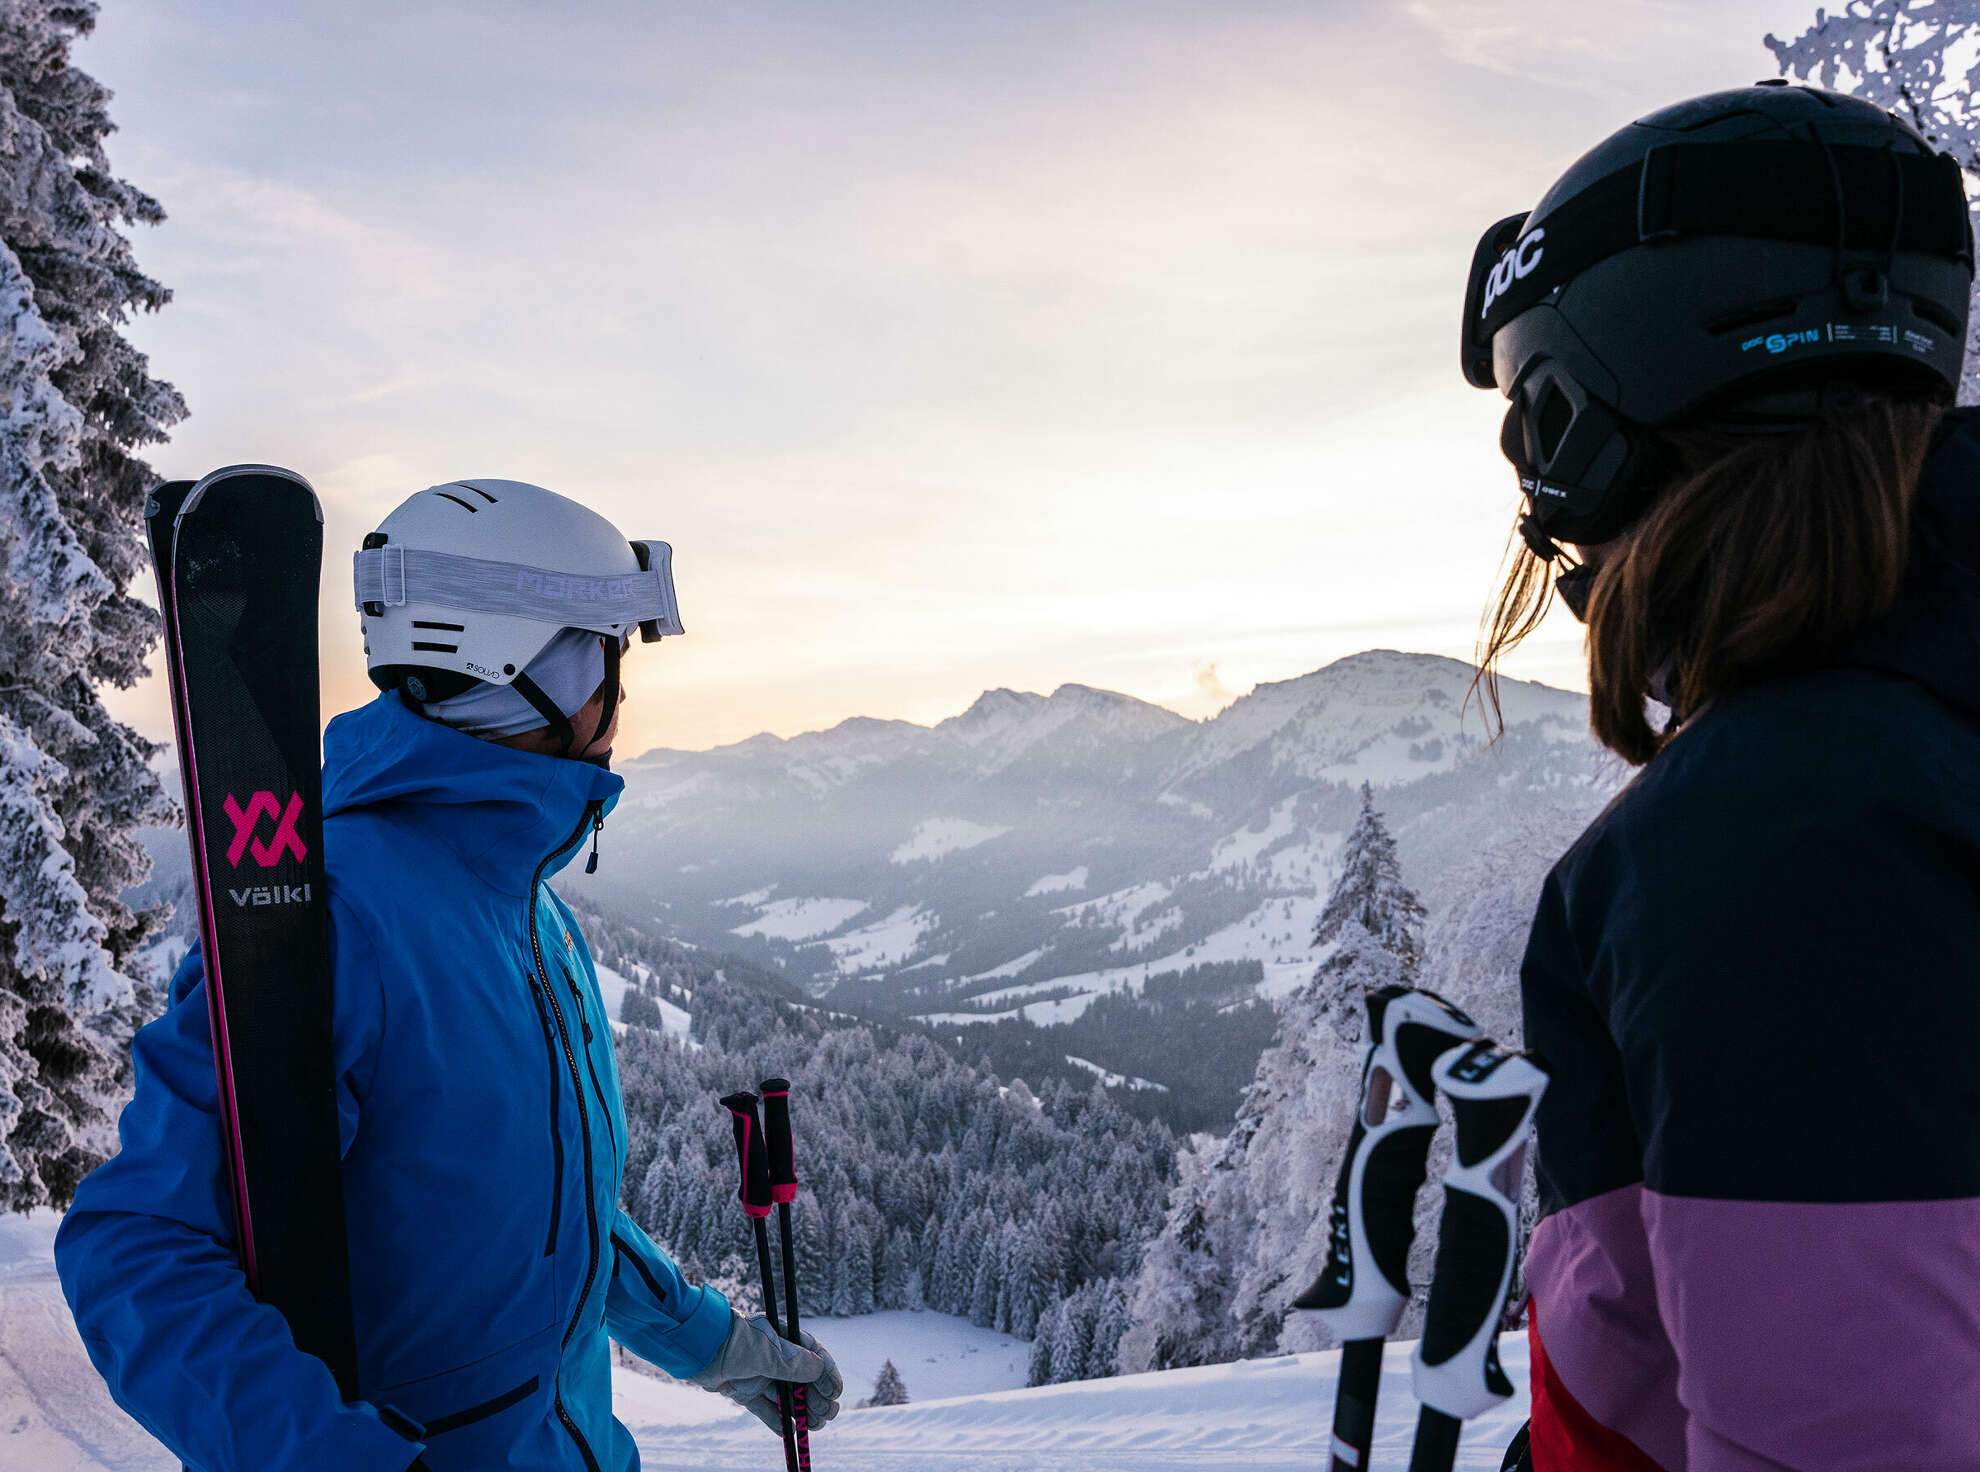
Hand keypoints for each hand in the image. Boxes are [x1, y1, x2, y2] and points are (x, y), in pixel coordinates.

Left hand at [688, 1310, 842, 1435]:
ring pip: (785, 1396)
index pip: (813, 1357)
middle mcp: (774, 1357)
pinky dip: (777, 1420)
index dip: (827, 1375)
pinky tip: (789, 1432)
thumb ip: (795, 1364)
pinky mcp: (744, 1391)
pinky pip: (765, 1408)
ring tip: (812, 1427)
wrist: (698, 1349)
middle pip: (802, 1380)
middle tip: (826, 1414)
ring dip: (801, 1411)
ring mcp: (759, 1375)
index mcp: (784, 1339)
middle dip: (816, 1398)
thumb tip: (820, 1370)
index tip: (835, 1392)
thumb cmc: (736, 1342)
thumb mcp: (769, 1352)